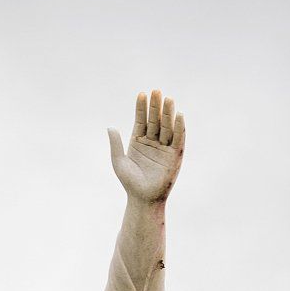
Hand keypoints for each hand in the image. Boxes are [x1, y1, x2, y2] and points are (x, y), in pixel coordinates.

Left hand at [108, 89, 185, 206]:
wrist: (143, 199)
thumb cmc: (130, 183)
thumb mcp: (118, 162)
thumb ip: (115, 145)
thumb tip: (110, 127)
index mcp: (138, 140)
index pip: (141, 120)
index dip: (141, 108)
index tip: (142, 94)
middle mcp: (153, 141)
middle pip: (155, 120)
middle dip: (155, 106)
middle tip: (156, 91)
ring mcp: (164, 147)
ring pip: (166, 126)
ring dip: (167, 113)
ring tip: (167, 98)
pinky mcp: (175, 155)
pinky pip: (178, 138)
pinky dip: (179, 127)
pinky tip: (179, 115)